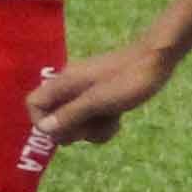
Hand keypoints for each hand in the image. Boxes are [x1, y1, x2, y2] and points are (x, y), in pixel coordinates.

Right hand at [29, 44, 172, 151]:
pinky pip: (92, 119)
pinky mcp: (101, 97)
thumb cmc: (128, 79)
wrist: (157, 60)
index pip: (34, 104)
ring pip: (76, 122)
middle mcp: (71, 86)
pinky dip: (103, 124)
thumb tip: (43, 129)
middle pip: (55, 118)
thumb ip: (70, 115)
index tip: (64, 131)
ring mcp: (86, 92)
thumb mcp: (98, 101)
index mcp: (65, 82)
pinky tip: (118, 118)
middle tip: (92, 125)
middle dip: (73, 130)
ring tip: (111, 121)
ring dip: (92, 130)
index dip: (42, 122)